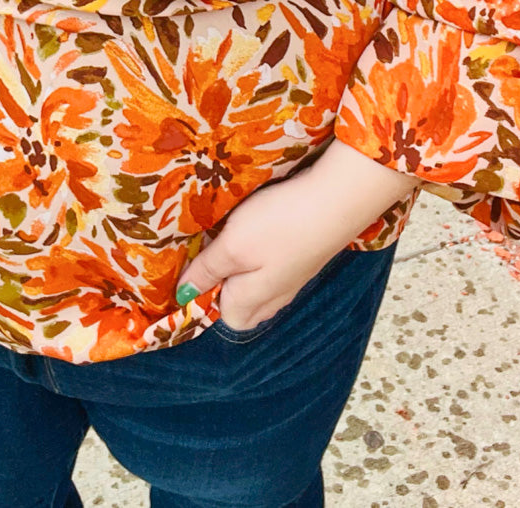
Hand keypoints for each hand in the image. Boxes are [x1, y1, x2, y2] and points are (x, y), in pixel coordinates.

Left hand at [174, 140, 422, 331]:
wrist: (336, 201)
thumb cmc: (278, 225)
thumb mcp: (233, 246)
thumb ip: (208, 270)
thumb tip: (183, 295)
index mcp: (253, 302)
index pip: (226, 318)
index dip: (209, 294)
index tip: (200, 261)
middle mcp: (277, 297)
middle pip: (246, 305)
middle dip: (228, 283)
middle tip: (219, 247)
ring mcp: (296, 278)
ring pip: (263, 285)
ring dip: (247, 266)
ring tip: (240, 235)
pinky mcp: (309, 256)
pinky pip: (280, 267)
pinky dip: (268, 253)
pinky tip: (268, 228)